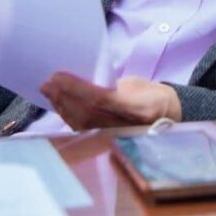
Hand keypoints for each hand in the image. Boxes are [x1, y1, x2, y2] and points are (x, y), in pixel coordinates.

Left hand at [40, 73, 181, 129]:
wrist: (167, 118)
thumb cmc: (152, 96)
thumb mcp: (138, 84)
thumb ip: (113, 87)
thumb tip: (84, 84)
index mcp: (138, 108)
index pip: (101, 99)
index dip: (77, 88)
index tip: (59, 76)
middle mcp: (126, 126)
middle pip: (87, 113)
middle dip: (64, 97)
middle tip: (48, 82)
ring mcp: (117, 136)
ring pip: (82, 123)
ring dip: (61, 106)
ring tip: (48, 90)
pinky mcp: (108, 140)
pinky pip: (83, 129)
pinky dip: (67, 116)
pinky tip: (57, 104)